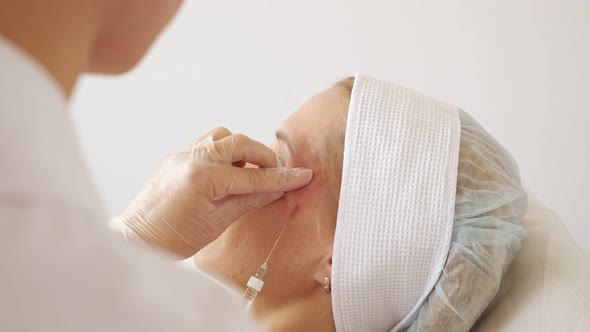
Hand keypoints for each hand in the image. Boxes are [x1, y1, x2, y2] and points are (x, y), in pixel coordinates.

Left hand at [119, 127, 311, 257]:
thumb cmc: (171, 238)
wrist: (136, 240)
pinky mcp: (176, 156)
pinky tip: (229, 170)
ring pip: (222, 136)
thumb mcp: (217, 223)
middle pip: (240, 143)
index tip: (301, 176)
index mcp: (202, 177)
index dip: (280, 178)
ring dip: (242, 149)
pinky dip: (224, 150)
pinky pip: (206, 142)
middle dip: (263, 156)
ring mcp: (181, 154)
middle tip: (277, 173)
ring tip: (250, 171)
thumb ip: (249, 200)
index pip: (252, 175)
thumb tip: (276, 189)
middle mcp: (191, 158)